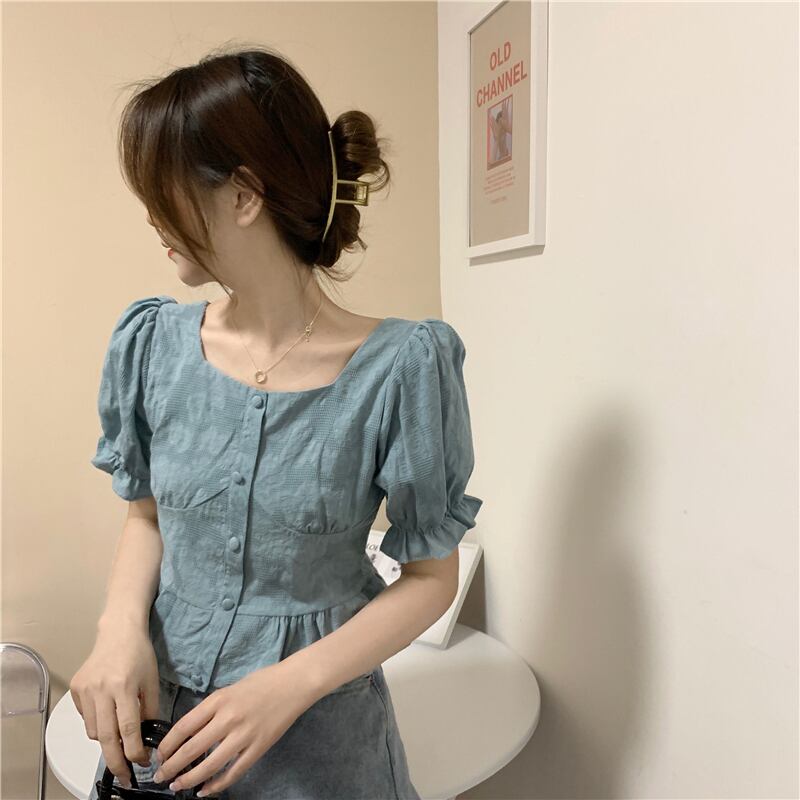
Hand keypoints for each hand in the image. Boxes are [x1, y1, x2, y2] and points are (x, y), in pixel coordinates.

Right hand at [70, 621, 160, 787]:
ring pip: (94, 731)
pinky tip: (108, 713)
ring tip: (120, 737)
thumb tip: (148, 738)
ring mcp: (85, 689)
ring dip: (107, 740)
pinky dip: (98, 723)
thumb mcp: (152, 680)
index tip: (141, 763)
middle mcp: (101, 689)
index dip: (134, 750)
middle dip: (116, 761)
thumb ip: (150, 709)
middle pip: (106, 737)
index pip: (128, 728)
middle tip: (125, 776)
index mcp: (123, 686)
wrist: (118, 630)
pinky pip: (86, 718)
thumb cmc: (140, 653)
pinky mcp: (76, 688)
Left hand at [152, 661, 316, 796]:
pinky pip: (233, 772)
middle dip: (172, 767)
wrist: (293, 683)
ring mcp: (244, 736)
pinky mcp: (258, 748)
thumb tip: (190, 734)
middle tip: (161, 777)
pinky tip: (205, 791)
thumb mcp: (229, 690)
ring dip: (190, 779)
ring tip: (177, 786)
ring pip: (210, 766)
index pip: (184, 727)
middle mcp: (228, 719)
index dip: (167, 746)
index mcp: (218, 701)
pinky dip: (217, 785)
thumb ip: (211, 710)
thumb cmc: (261, 682)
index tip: (159, 756)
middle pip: (192, 749)